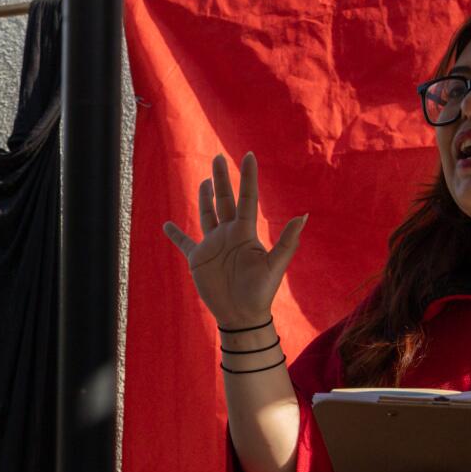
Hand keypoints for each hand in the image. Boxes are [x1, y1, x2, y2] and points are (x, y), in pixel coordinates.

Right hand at [162, 153, 306, 329]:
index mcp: (245, 232)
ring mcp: (212, 245)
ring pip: (207, 215)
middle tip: (218, 159)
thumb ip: (287, 241)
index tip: (249, 156)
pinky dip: (175, 234)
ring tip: (205, 181)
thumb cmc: (260, 292)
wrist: (242, 316)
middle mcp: (229, 234)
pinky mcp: (198, 259)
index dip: (248, 178)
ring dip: (205, 198)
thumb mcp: (275, 265)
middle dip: (221, 179)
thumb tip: (303, 216)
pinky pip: (184, 243)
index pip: (246, 199)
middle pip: (224, 200)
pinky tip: (167, 225)